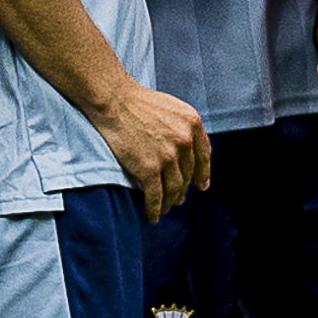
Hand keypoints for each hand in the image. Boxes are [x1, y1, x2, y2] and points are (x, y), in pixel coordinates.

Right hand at [91, 77, 211, 218]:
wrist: (114, 100)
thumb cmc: (137, 101)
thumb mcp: (171, 107)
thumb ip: (182, 127)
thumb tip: (185, 148)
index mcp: (193, 123)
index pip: (204, 155)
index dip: (203, 173)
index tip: (201, 185)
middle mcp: (185, 141)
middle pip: (188, 174)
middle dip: (183, 189)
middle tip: (178, 199)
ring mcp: (168, 156)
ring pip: (175, 188)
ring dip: (170, 201)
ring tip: (166, 208)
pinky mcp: (149, 168)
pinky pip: (156, 196)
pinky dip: (155, 209)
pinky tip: (153, 216)